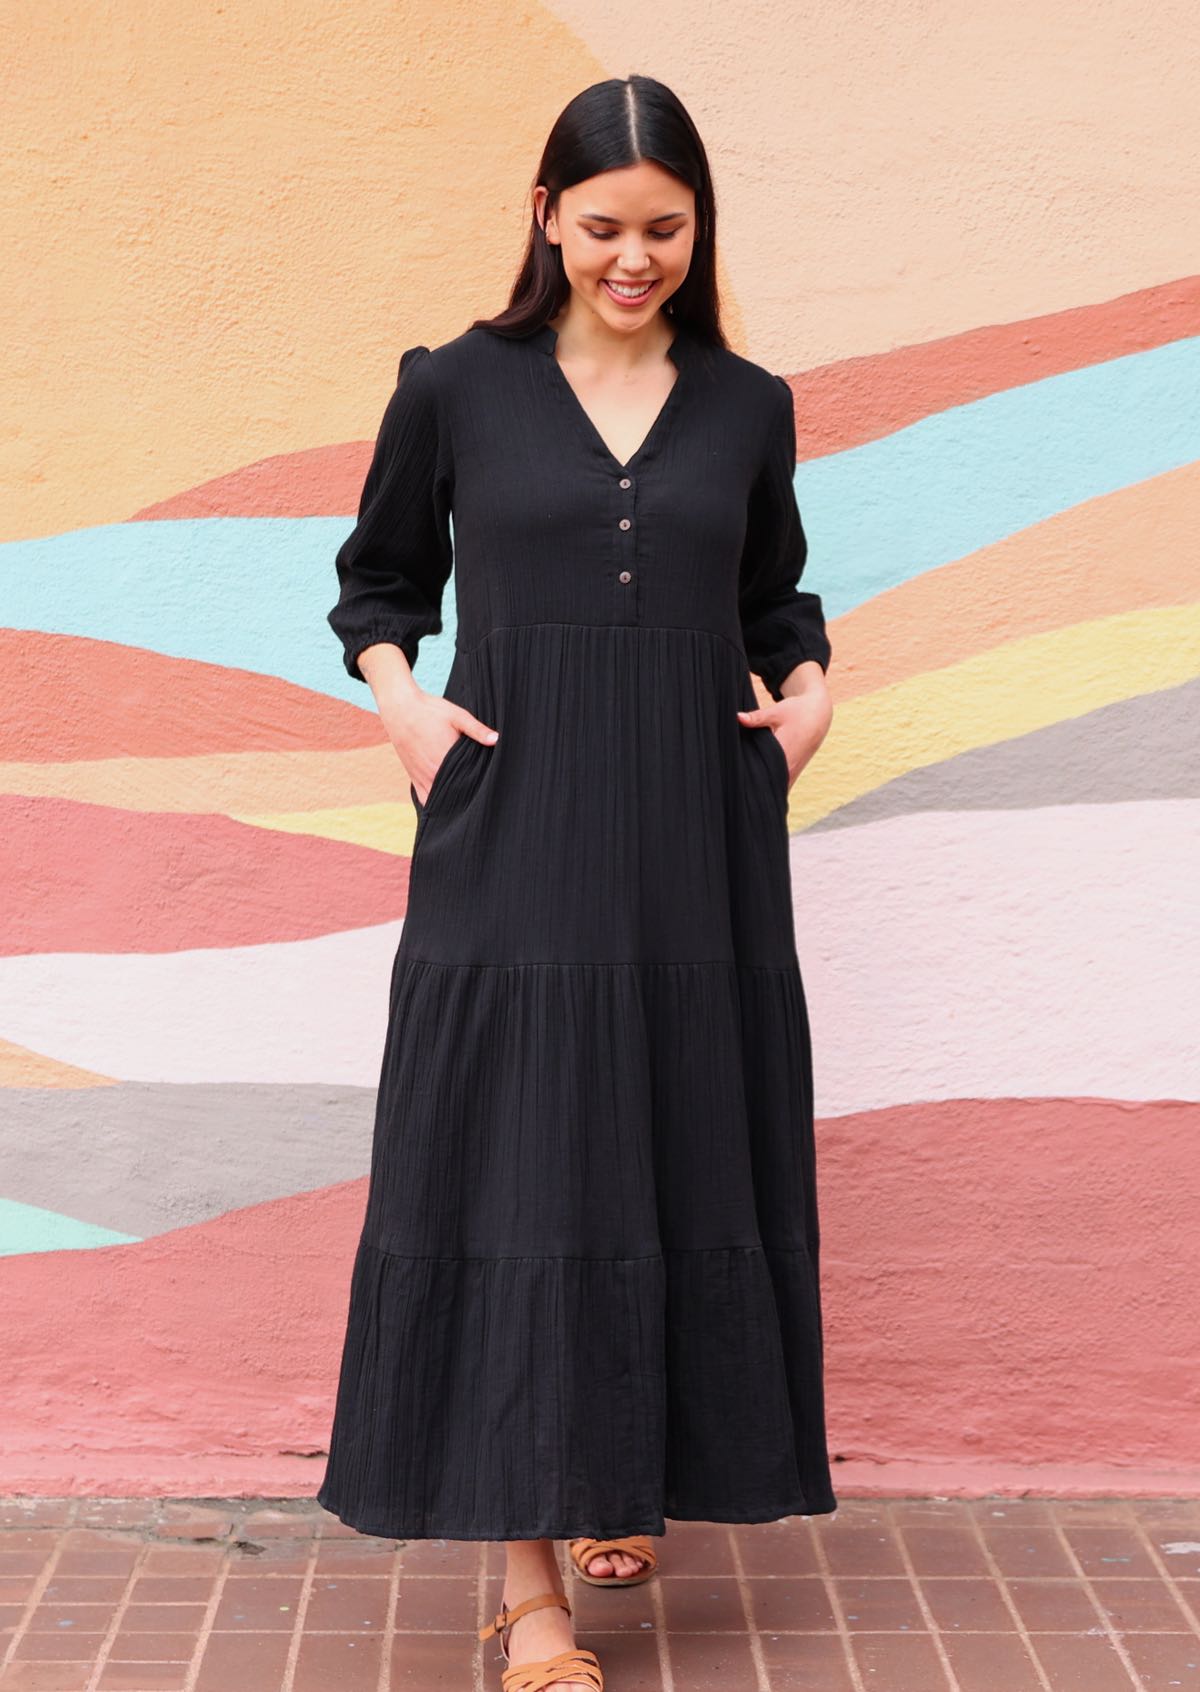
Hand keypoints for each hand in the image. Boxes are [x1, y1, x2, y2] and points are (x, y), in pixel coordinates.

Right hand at [378, 693, 498, 805]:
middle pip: (457, 794)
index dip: (480, 786)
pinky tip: (446, 801)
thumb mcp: (458, 716)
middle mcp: (433, 774)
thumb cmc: (430, 711)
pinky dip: (436, 803)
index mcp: (446, 761)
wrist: (400, 708)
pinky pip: (426, 800)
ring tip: (466, 799)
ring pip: (441, 801)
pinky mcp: (414, 779)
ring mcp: (422, 778)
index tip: (489, 784)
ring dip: (452, 801)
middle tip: (480, 793)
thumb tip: (497, 739)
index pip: (469, 783)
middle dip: (468, 795)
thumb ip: (477, 730)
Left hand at [736, 684, 831, 787]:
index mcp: (783, 754)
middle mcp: (789, 768)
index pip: (760, 773)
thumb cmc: (797, 712)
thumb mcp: (776, 712)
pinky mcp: (793, 776)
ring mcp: (792, 774)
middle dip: (751, 786)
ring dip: (760, 789)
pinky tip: (756, 786)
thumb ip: (756, 718)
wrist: (817, 717)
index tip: (733, 777)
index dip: (746, 778)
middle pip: (765, 786)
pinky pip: (780, 788)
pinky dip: (769, 788)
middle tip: (733, 784)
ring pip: (774, 790)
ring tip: (743, 789)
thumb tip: (738, 717)